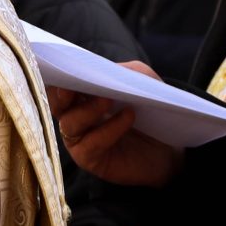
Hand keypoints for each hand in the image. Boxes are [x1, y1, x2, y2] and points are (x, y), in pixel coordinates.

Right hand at [49, 62, 184, 187]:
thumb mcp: (141, 82)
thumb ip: (120, 72)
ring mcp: (80, 140)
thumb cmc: (151, 112)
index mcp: (81, 97)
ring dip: (88, 109)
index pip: (59, 85)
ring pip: (70, 124)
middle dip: (62, 93)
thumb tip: (100, 70)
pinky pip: (90, 144)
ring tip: (109, 99)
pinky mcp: (90, 159)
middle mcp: (75, 117)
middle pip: (55, 104)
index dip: (58, 75)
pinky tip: (128, 117)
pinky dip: (108, 129)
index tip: (66, 66)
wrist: (170, 148)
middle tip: (76, 82)